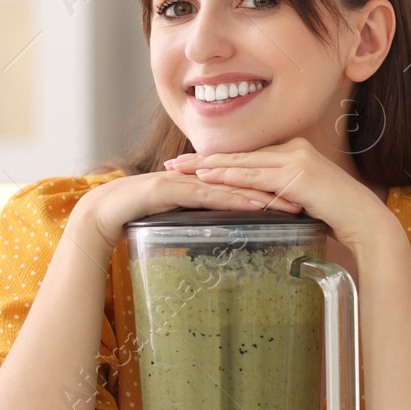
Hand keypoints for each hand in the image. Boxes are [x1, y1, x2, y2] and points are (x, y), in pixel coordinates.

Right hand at [70, 169, 284, 255]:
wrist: (101, 214)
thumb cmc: (141, 217)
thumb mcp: (182, 218)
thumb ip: (203, 219)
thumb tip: (226, 234)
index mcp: (202, 181)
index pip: (244, 181)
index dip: (274, 187)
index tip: (303, 197)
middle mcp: (196, 175)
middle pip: (243, 179)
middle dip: (276, 188)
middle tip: (308, 198)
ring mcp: (183, 179)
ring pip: (229, 185)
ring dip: (261, 194)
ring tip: (289, 204)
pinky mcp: (170, 189)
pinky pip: (206, 195)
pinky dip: (230, 200)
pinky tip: (251, 206)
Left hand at [164, 138, 399, 252]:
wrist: (364, 219)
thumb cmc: (339, 215)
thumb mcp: (305, 200)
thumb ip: (283, 195)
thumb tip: (262, 205)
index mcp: (295, 152)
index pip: (249, 155)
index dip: (219, 159)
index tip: (193, 164)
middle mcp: (293, 149)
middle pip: (240, 154)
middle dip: (204, 158)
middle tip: (174, 163)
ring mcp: (295, 159)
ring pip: (243, 162)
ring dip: (209, 166)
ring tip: (180, 169)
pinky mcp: (296, 175)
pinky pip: (255, 176)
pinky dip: (229, 176)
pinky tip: (207, 177)